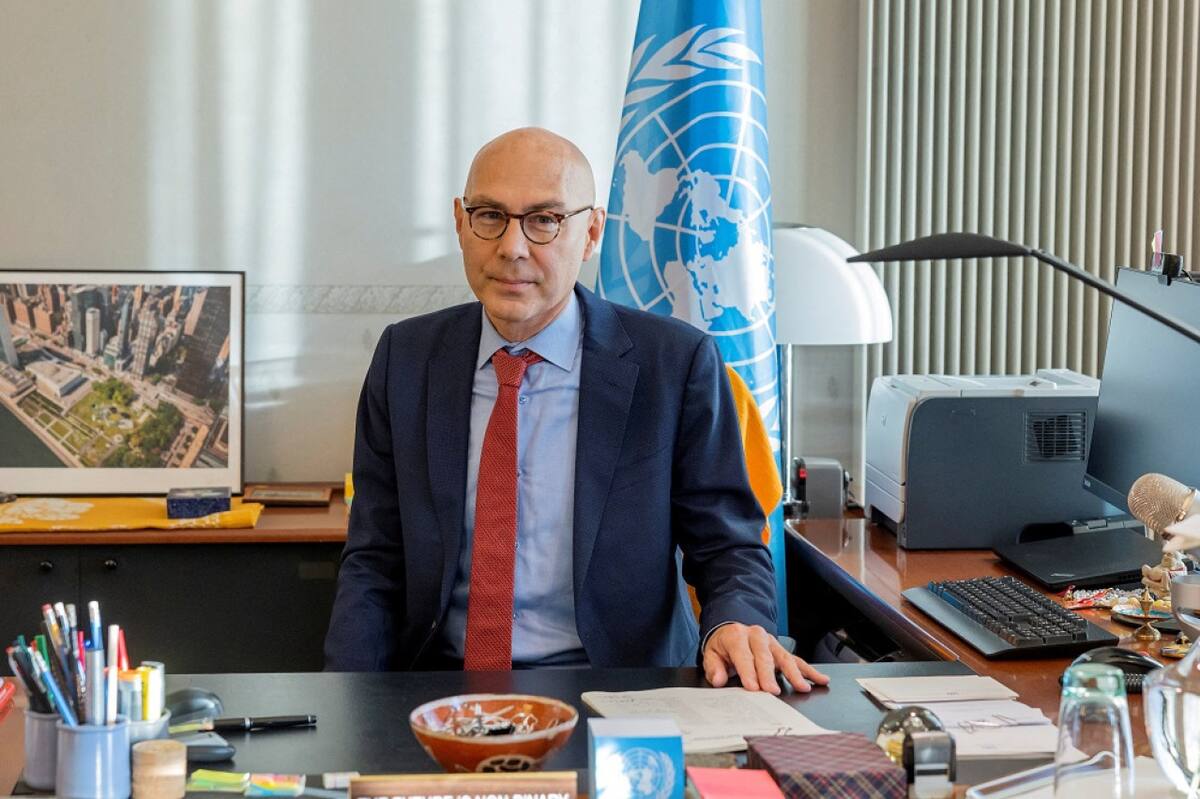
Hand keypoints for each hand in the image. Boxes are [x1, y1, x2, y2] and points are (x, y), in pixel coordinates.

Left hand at [702, 623, 829, 694]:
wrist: (730, 631)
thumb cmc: (723, 647)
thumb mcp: (711, 654)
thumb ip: (714, 668)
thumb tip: (718, 680)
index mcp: (736, 636)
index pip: (743, 655)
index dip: (748, 672)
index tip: (753, 688)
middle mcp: (756, 636)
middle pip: (764, 657)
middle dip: (769, 676)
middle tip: (773, 692)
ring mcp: (771, 642)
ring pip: (784, 657)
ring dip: (794, 673)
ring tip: (802, 687)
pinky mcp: (781, 650)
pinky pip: (796, 660)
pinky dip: (809, 670)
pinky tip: (820, 679)